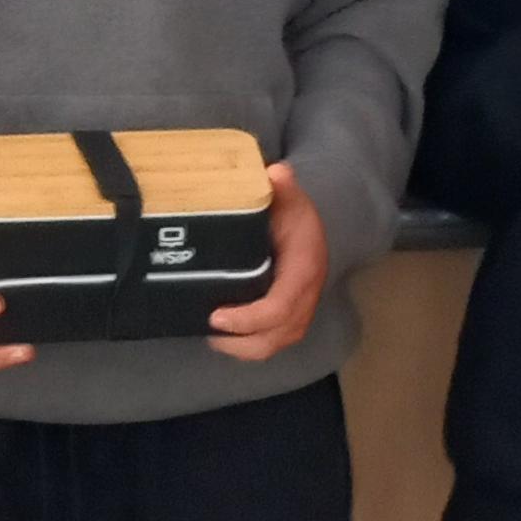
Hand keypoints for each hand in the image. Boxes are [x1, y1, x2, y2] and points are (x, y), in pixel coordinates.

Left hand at [209, 162, 327, 363]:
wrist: (311, 231)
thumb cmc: (294, 216)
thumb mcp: (290, 198)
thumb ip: (282, 187)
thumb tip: (275, 172)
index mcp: (304, 270)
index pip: (280, 306)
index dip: (249, 318)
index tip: (218, 316)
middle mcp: (306, 297)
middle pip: (277, 335)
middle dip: (242, 341)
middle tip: (209, 328)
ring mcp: (300, 312)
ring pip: (275, 344)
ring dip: (243, 348)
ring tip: (213, 337)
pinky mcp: (291, 319)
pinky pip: (273, 342)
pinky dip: (249, 346)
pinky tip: (224, 337)